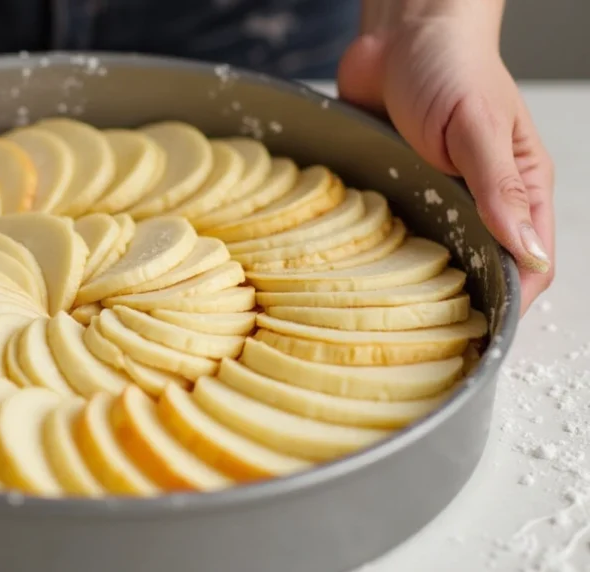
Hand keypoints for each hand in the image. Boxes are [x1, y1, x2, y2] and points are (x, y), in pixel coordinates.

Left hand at [336, 3, 553, 314]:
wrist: (397, 33)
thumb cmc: (447, 67)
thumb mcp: (477, 127)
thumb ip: (500, 188)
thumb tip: (526, 251)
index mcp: (522, 185)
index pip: (531, 260)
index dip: (514, 300)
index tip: (486, 330)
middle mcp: (483, 197)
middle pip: (484, 265)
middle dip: (465, 300)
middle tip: (432, 337)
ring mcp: (440, 194)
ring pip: (440, 254)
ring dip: (423, 279)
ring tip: (398, 315)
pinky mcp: (402, 187)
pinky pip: (400, 231)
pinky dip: (388, 252)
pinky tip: (369, 271)